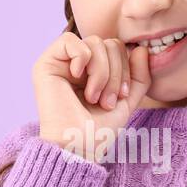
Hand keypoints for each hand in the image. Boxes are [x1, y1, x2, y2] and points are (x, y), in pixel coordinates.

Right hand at [32, 26, 151, 161]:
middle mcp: (77, 64)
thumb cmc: (98, 130)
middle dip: (115, 72)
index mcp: (94, 70)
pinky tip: (77, 77)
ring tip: (93, 97)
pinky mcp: (45, 64)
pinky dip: (81, 58)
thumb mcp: (126, 102)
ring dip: (100, 73)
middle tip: (106, 101)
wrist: (78, 146)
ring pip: (94, 42)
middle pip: (108, 43)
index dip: (126, 68)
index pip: (117, 48)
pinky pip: (69, 40)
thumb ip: (138, 76)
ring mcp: (61, 63)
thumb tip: (141, 48)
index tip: (121, 96)